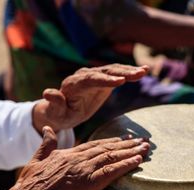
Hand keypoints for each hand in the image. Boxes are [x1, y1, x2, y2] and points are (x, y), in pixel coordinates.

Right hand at [7, 126, 149, 189]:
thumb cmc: (29, 187)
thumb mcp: (36, 160)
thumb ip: (46, 144)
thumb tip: (47, 129)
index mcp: (67, 154)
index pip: (94, 145)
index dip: (111, 141)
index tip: (124, 139)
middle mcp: (78, 159)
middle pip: (107, 148)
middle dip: (127, 145)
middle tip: (142, 141)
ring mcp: (84, 170)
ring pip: (112, 157)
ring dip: (131, 152)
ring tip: (146, 148)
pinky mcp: (88, 183)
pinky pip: (112, 171)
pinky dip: (126, 165)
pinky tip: (138, 161)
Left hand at [33, 64, 148, 132]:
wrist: (63, 111)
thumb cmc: (59, 114)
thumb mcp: (55, 113)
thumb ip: (54, 103)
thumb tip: (47, 92)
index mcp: (73, 84)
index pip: (90, 80)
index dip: (105, 80)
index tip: (120, 82)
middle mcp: (84, 76)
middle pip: (105, 72)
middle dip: (122, 72)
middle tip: (139, 74)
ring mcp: (95, 75)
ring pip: (113, 70)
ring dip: (129, 70)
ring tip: (145, 71)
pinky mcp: (104, 78)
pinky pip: (118, 73)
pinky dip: (131, 72)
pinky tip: (145, 70)